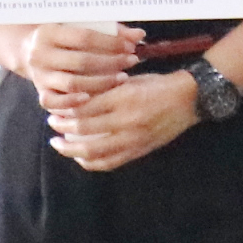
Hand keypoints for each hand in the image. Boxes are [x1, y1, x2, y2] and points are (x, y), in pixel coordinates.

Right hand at [19, 21, 137, 113]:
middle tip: (132, 61)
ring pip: (72, 84)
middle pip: (81, 61)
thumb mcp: (82, 27)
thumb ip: (110, 30)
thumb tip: (139, 35)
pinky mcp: (41, 92)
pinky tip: (91, 98)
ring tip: (122, 78)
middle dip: (111, 62)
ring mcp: (39, 76)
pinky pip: (55, 103)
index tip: (130, 46)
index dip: (110, 42)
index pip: (84, 37)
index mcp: (48, 32)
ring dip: (101, 83)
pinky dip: (72, 102)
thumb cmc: (65, 36)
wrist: (30, 50)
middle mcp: (40, 54)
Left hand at [49, 71, 197, 171]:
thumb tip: (74, 98)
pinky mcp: (138, 151)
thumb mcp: (130, 80)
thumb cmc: (158, 85)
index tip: (53, 110)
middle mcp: (126, 120)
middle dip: (62, 129)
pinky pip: (108, 162)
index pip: (84, 108)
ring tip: (59, 144)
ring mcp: (132, 139)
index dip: (65, 112)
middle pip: (83, 130)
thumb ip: (104, 90)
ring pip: (92, 151)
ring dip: (70, 149)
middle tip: (52, 125)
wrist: (189, 99)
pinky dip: (90, 162)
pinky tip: (80, 156)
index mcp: (123, 98)